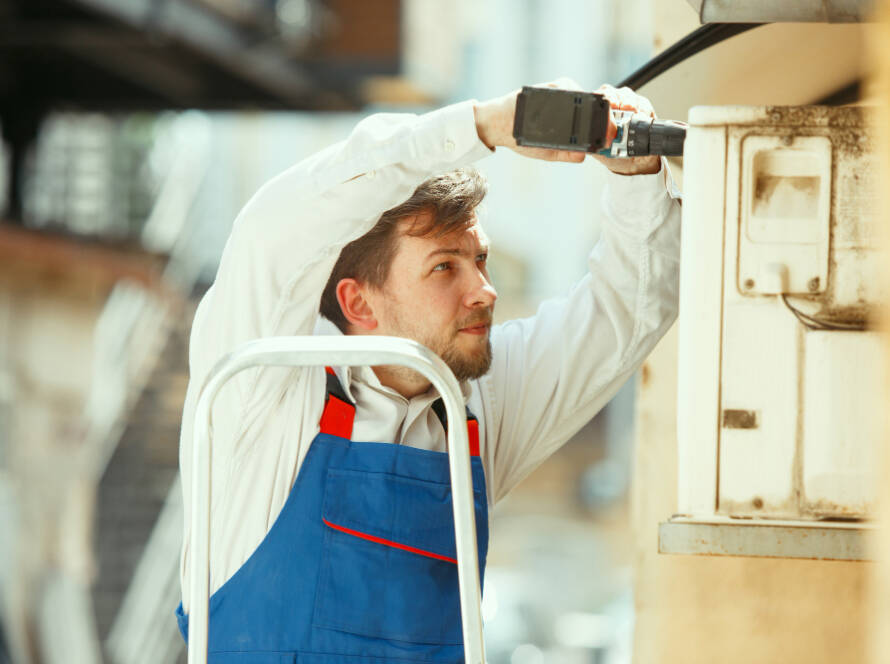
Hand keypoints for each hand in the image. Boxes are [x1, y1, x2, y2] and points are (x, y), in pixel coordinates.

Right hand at [473, 80, 660, 173]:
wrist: (499, 124)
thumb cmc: (521, 138)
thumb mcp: (546, 151)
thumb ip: (566, 153)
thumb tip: (584, 157)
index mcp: (566, 121)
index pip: (590, 119)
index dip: (604, 124)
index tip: (611, 132)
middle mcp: (565, 106)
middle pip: (591, 105)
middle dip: (603, 114)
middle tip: (610, 124)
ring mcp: (559, 95)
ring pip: (583, 95)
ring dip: (592, 104)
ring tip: (599, 112)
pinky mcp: (551, 87)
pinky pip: (568, 86)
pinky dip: (575, 92)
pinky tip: (574, 101)